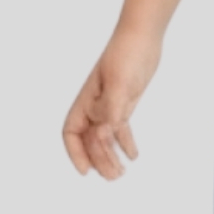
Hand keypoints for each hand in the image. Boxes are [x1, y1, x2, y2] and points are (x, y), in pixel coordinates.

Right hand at [62, 28, 161, 179]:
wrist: (142, 37)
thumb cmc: (125, 54)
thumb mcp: (120, 82)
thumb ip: (112, 108)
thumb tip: (105, 132)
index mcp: (85, 101)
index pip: (72, 132)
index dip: (76, 153)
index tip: (86, 171)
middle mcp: (94, 106)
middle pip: (89, 140)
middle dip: (99, 160)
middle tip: (113, 177)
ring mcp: (109, 105)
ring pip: (104, 137)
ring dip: (110, 156)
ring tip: (121, 173)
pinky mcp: (124, 103)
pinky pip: (120, 128)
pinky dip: (125, 143)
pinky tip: (133, 156)